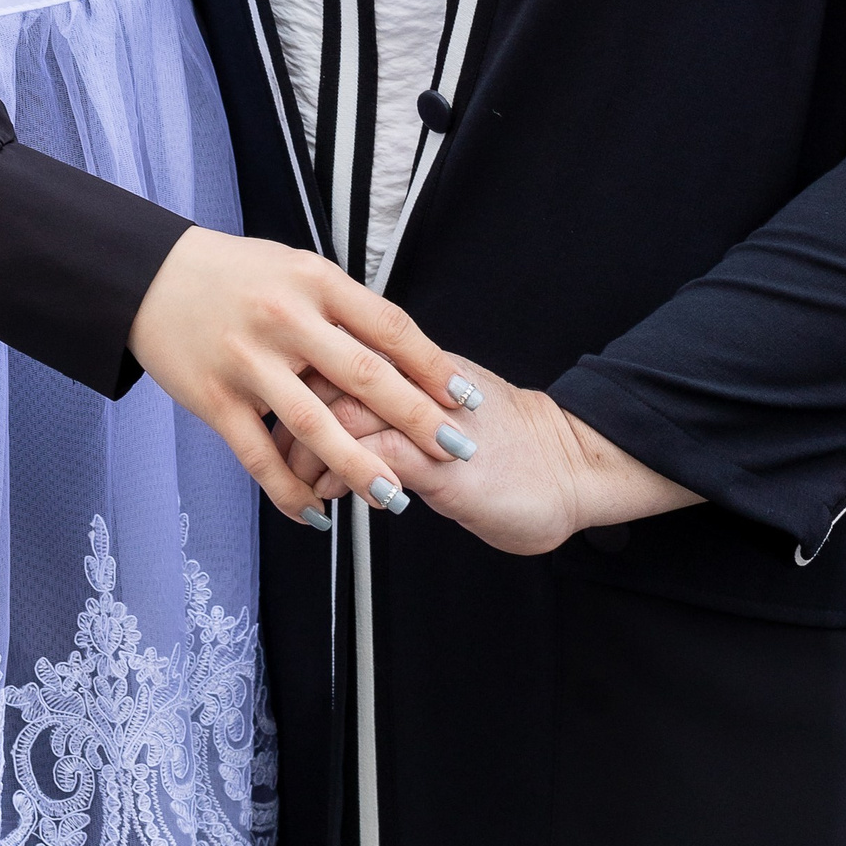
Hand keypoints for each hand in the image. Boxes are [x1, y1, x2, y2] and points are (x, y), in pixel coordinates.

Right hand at [129, 226, 467, 526]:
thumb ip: (343, 308)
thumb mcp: (296, 270)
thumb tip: (402, 353)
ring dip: (360, 466)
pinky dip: (290, 492)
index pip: (388, 327)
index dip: (433, 366)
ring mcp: (247, 361)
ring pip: (314, 424)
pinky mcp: (214, 399)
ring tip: (396, 497)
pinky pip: (259, 456)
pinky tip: (317, 515)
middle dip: (416, 419)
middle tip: (456, 451)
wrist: (151, 277)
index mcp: (314, 280)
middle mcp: (285, 318)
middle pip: (363, 376)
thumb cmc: (235, 274)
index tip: (466, 398)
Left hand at [287, 363, 699, 555]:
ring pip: (343, 416)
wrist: (571, 463)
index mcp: (416, 363)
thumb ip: (405, 396)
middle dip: (290, 416)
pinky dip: (345, 477)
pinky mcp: (440, 465)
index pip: (338, 349)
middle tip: (274, 448)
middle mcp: (416, 383)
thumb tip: (353, 401)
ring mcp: (426, 422)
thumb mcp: (447, 406)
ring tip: (301, 480)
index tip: (279, 406)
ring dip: (309, 452)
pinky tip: (335, 496)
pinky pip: (373, 459)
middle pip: (327, 377)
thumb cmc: (510, 441)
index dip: (299, 377)